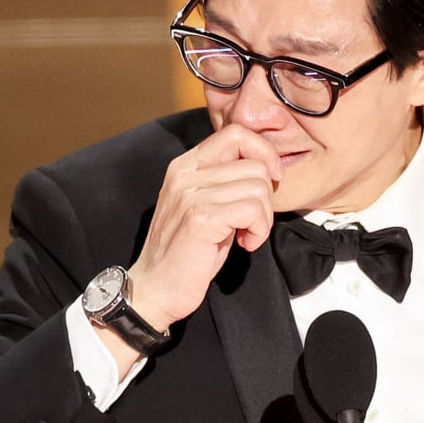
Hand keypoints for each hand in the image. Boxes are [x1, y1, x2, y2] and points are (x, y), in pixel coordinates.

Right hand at [127, 124, 282, 330]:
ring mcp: (191, 195)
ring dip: (263, 217)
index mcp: (186, 165)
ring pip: (258, 187)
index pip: (235, 132)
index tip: (269, 181)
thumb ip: (225, 182)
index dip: (263, 153)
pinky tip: (245, 244)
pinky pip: (252, 210)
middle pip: (255, 164)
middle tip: (252, 222)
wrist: (154, 289)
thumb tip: (265, 167)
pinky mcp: (201, 219)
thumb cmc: (186, 253)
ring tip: (246, 235)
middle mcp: (186, 174)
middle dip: (266, 197)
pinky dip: (258, 230)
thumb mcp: (204, 206)